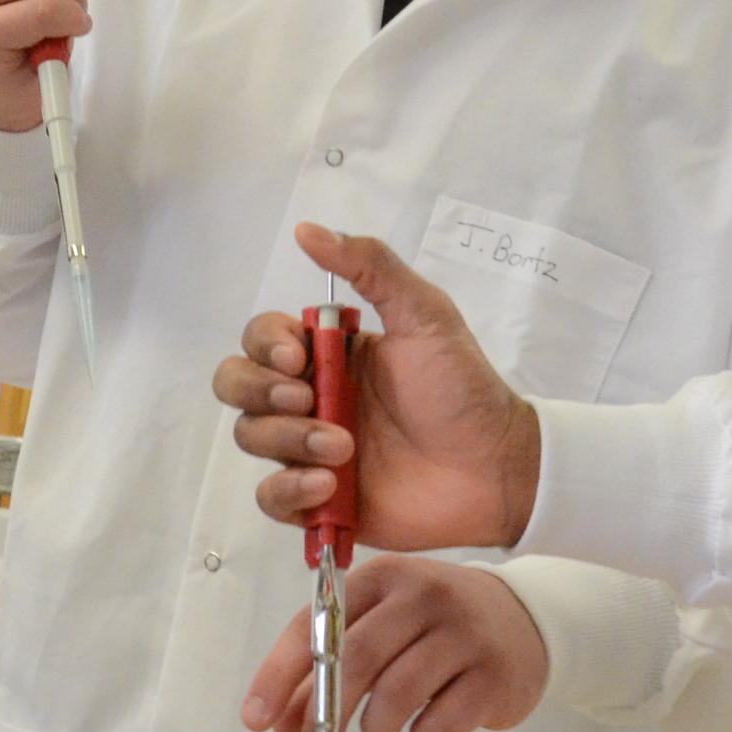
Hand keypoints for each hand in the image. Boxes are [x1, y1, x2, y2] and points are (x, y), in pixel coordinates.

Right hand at [216, 226, 544, 552]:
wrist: (494, 465)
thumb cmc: (461, 388)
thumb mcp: (424, 314)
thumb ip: (371, 267)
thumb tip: (307, 230)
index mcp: (328, 353)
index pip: (262, 338)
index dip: (266, 345)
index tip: (299, 356)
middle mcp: (310, 398)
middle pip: (238, 385)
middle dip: (259, 390)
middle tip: (305, 399)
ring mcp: (309, 450)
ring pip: (250, 437)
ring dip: (287, 440)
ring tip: (344, 449)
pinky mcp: (318, 501)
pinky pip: (270, 497)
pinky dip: (287, 490)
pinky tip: (327, 484)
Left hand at [242, 555, 551, 731]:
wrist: (525, 620)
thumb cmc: (435, 627)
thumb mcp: (382, 628)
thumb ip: (330, 667)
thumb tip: (281, 723)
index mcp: (382, 577)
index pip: (317, 625)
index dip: (280, 675)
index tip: (257, 720)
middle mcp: (423, 596)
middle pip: (356, 660)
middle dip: (325, 712)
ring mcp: (463, 634)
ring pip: (396, 696)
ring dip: (375, 730)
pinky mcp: (494, 676)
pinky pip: (439, 726)